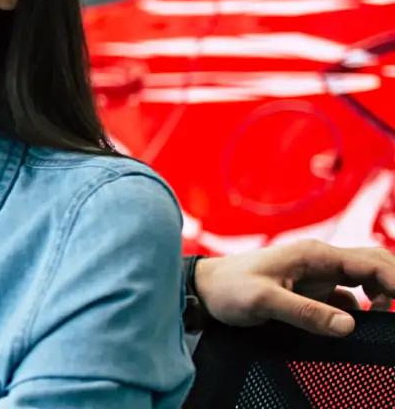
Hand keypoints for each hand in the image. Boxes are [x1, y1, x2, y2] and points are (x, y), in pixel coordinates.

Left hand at [196, 240, 394, 336]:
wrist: (203, 290)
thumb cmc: (227, 289)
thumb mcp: (263, 301)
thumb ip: (305, 312)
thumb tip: (347, 324)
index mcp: (315, 254)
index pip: (371, 262)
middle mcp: (321, 260)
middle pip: (375, 264)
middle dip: (394, 284)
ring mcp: (318, 274)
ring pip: (364, 279)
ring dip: (381, 295)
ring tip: (382, 318)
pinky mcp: (311, 289)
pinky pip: (348, 296)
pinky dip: (362, 307)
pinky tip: (360, 322)